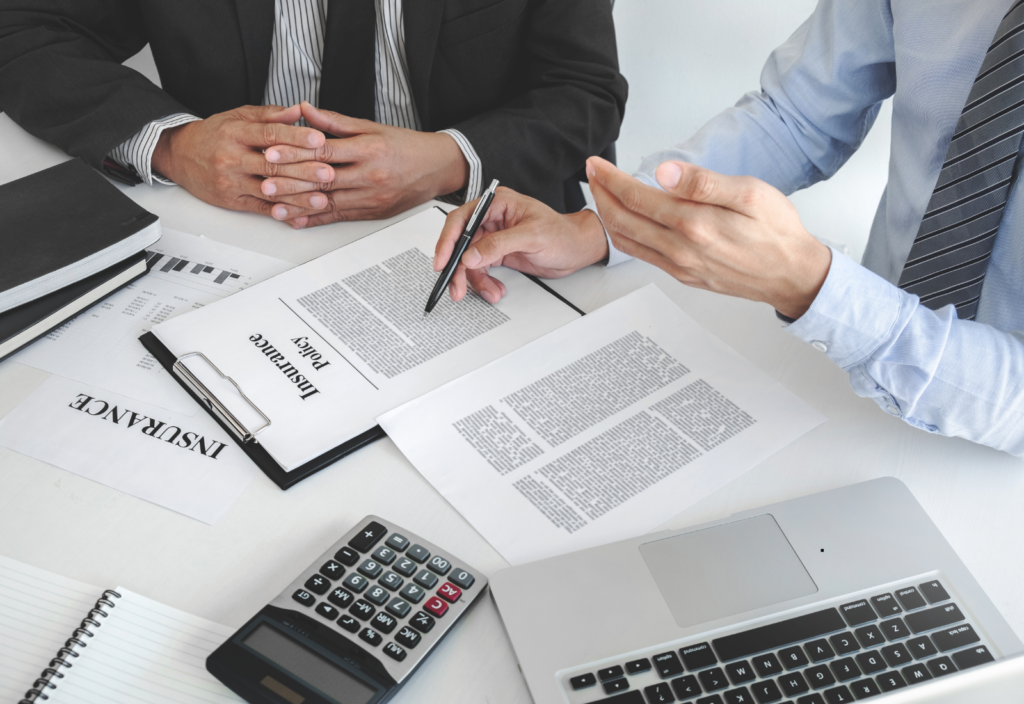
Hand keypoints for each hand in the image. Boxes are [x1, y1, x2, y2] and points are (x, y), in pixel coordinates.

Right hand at [151, 104, 337, 224]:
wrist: (179, 155)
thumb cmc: (213, 135)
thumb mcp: (238, 116)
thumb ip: (270, 115)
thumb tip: (299, 110)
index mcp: (236, 132)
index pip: (269, 134)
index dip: (295, 137)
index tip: (318, 139)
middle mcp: (232, 157)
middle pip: (272, 165)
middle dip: (303, 170)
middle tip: (329, 172)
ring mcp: (231, 181)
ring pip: (269, 190)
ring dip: (298, 196)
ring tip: (321, 199)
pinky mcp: (231, 200)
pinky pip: (260, 208)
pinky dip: (280, 212)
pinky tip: (298, 215)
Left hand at [263, 102, 468, 227]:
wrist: (438, 168)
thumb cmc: (407, 146)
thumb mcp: (372, 127)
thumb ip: (335, 122)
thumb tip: (304, 110)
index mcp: (369, 150)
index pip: (326, 152)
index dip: (296, 153)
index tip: (273, 152)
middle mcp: (370, 176)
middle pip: (324, 181)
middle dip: (291, 183)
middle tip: (265, 183)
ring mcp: (372, 197)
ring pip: (329, 203)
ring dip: (300, 206)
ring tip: (275, 207)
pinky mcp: (373, 213)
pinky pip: (340, 217)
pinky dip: (317, 220)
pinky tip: (299, 220)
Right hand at [433, 187, 607, 303]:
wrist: (577, 249)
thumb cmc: (562, 233)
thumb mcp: (532, 236)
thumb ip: (499, 244)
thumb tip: (472, 254)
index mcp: (497, 204)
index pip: (462, 219)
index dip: (448, 241)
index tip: (442, 261)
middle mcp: (492, 219)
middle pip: (461, 243)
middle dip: (458, 267)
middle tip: (457, 287)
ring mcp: (494, 237)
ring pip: (470, 260)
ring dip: (474, 280)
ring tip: (489, 292)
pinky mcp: (498, 253)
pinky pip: (481, 269)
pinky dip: (485, 282)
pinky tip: (495, 289)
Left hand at [587, 156, 831, 318]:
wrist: (792, 274)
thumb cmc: (777, 232)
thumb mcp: (750, 193)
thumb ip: (703, 183)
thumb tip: (665, 172)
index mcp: (694, 224)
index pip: (636, 198)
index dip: (611, 179)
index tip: (597, 164)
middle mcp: (681, 250)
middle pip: (623, 221)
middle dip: (601, 194)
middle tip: (592, 174)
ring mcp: (680, 266)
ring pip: (628, 242)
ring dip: (608, 216)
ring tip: (602, 195)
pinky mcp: (684, 276)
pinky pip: (643, 256)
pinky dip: (626, 237)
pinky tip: (627, 223)